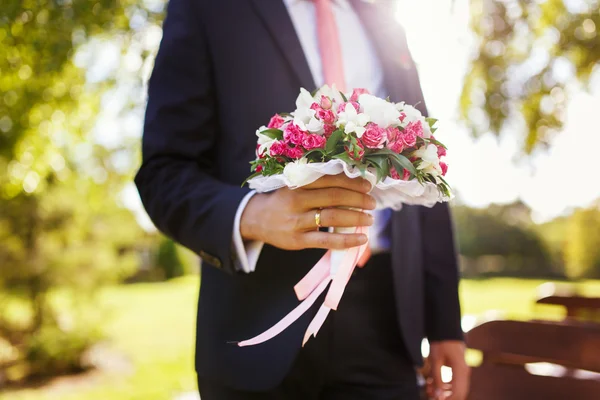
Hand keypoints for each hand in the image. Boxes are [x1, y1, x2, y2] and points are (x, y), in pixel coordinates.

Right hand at [240, 174, 374, 249]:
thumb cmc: (282, 201)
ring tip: (369, 219)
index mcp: (298, 183)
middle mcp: (297, 200)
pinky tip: (361, 239)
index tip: (367, 185)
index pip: (329, 179)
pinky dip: (346, 240)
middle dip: (358, 199)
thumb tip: (351, 186)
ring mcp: (297, 221)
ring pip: (332, 216)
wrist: (255, 220)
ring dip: (355, 217)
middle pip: (334, 196)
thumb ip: (316, 185)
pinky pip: (326, 240)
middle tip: (372, 203)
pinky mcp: (298, 240)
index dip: (351, 182)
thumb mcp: (294, 186)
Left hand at [426, 341, 469, 399]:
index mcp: (460, 370)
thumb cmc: (441, 342)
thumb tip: (438, 396)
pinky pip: (455, 382)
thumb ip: (437, 379)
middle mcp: (465, 372)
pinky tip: (433, 383)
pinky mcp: (460, 369)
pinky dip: (445, 385)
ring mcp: (464, 370)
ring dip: (443, 391)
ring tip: (429, 388)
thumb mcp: (435, 360)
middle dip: (446, 397)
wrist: (446, 329)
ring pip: (456, 389)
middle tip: (432, 396)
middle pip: (459, 393)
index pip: (458, 394)